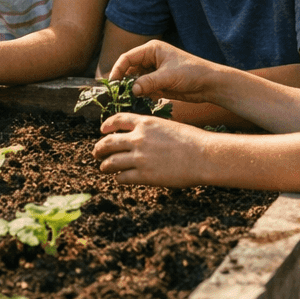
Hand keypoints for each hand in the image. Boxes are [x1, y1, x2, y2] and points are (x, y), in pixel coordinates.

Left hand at [93, 112, 219, 186]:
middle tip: (96, 153)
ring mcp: (139, 157)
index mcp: (145, 123)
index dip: (107, 125)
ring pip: (111, 162)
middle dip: (99, 148)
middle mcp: (138, 138)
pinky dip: (118, 178)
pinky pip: (122, 177)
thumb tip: (139, 137)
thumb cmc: (191, 140)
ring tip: (103, 168)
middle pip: (108, 142)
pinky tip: (120, 179)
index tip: (102, 130)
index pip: (117, 120)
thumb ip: (151, 130)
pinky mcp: (144, 175)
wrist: (203, 155)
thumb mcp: (167, 126)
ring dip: (105, 165)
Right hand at [109, 39, 226, 103]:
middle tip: (116, 94)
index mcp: (152, 50)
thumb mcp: (168, 76)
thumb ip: (148, 82)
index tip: (113, 83)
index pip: (127, 58)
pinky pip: (143, 88)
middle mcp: (150, 59)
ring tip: (125, 100)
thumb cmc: (192, 73)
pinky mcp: (158, 83)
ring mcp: (154, 71)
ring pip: (135, 80)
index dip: (118, 69)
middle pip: (129, 69)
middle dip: (123, 81)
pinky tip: (137, 101)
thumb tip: (132, 90)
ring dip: (131, 89)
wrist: (210, 84)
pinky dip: (140, 95)